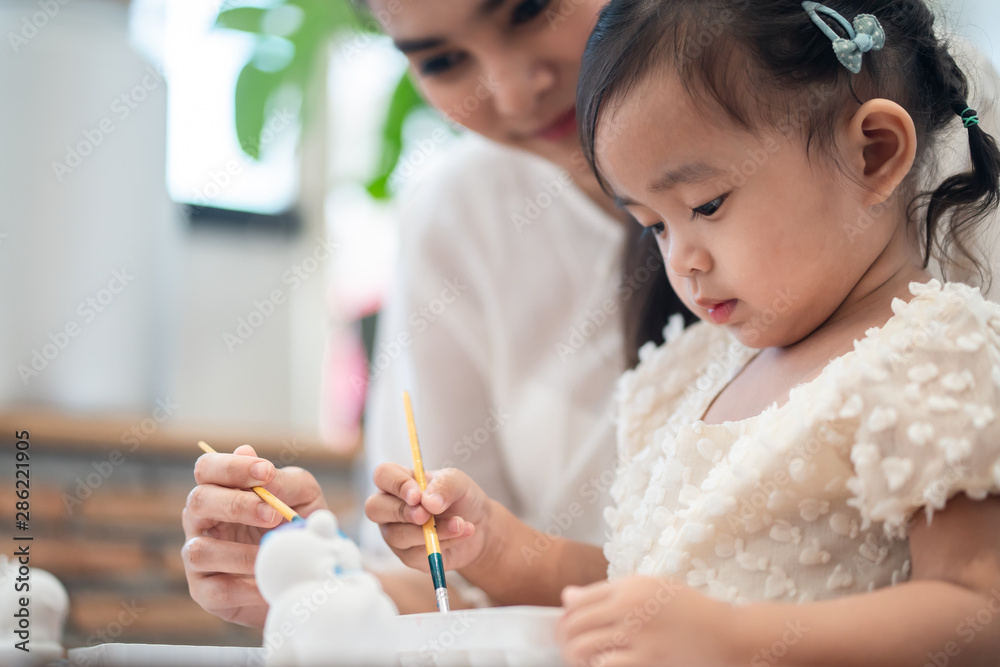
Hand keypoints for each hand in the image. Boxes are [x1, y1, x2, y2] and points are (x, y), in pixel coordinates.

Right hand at [181, 444, 327, 627]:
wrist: (306, 574)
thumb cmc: (298, 527)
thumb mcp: (303, 498)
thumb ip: (284, 482)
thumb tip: (259, 469)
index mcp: (221, 490)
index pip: (207, 468)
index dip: (232, 467)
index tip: (265, 472)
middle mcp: (202, 520)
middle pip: (198, 502)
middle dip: (236, 505)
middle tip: (273, 514)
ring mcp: (199, 558)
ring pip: (200, 550)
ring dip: (241, 553)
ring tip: (273, 555)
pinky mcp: (206, 593)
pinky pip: (217, 590)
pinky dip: (247, 587)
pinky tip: (269, 582)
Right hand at [364, 463, 492, 571]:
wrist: (479, 526)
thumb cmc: (461, 498)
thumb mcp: (459, 483)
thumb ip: (444, 485)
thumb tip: (428, 503)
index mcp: (398, 482)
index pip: (383, 475)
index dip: (397, 484)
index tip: (418, 496)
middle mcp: (390, 507)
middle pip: (374, 508)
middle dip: (401, 512)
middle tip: (426, 516)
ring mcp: (395, 532)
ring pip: (397, 535)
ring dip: (430, 531)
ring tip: (459, 524)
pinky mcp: (407, 556)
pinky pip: (416, 553)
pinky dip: (441, 543)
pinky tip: (460, 533)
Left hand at [557, 577, 737, 665]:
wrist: (727, 636)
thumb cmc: (688, 611)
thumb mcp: (651, 588)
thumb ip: (608, 591)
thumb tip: (566, 597)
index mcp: (630, 587)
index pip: (578, 600)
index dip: (566, 616)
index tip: (566, 626)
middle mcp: (630, 609)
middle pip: (575, 624)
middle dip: (564, 638)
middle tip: (567, 646)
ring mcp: (637, 639)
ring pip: (583, 648)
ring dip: (574, 656)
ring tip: (579, 660)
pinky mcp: (646, 663)